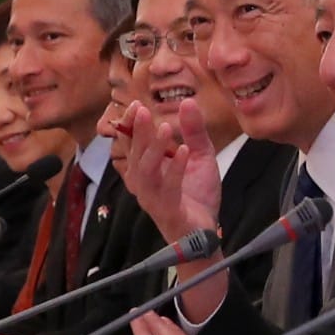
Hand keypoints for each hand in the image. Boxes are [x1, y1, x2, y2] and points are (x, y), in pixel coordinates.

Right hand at [113, 98, 223, 246]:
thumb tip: (187, 101)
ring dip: (154, 148)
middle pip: (135, 153)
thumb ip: (194, 131)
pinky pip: (168, 188)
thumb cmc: (195, 195)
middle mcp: (142, 182)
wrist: (203, 233)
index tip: (137, 104)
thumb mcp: (199, 156)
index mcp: (145, 168)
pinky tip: (184, 151)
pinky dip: (176, 169)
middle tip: (142, 109)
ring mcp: (152, 197)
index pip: (132, 143)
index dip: (131, 124)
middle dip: (138, 131)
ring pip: (146, 170)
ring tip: (165, 127)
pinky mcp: (168, 210)